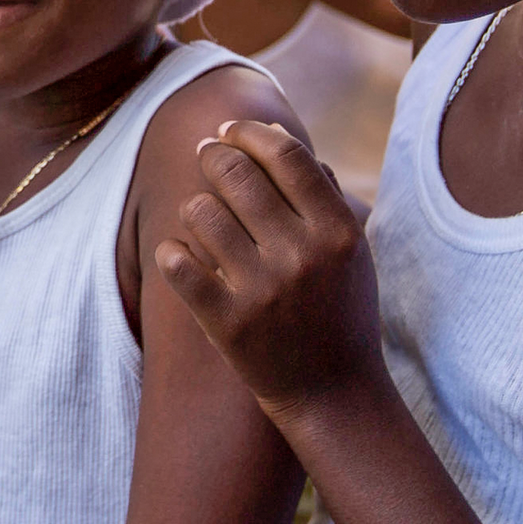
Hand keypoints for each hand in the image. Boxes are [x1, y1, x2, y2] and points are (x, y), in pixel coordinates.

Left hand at [155, 120, 384, 416]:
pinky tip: (179, 254)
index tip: (230, 130)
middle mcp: (301, 256)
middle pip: (236, 173)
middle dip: (213, 155)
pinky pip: (178, 265)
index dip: (249, 132)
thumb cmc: (341, 310)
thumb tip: (273, 132)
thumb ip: (321, 189)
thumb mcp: (350, 249)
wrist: (334, 393)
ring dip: (194, 205)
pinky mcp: (227, 324)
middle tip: (206, 154)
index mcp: (338, 231)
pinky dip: (172, 252)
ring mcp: (262, 290)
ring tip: (201, 213)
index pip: (285, 155)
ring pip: (200, 212)